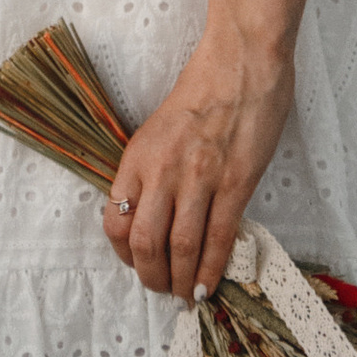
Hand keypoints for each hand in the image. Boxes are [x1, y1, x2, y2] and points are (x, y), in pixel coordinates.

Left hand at [102, 15, 294, 299]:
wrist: (242, 60)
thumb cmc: (203, 90)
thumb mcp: (160, 129)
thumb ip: (153, 170)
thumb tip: (154, 215)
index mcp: (138, 155)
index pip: (114, 219)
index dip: (122, 254)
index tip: (136, 264)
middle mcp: (161, 169)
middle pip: (144, 243)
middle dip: (151, 277)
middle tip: (163, 288)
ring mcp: (198, 177)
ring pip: (181, 248)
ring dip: (183, 282)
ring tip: (188, 296)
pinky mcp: (234, 182)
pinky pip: (218, 238)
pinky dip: (212, 270)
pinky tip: (211, 286)